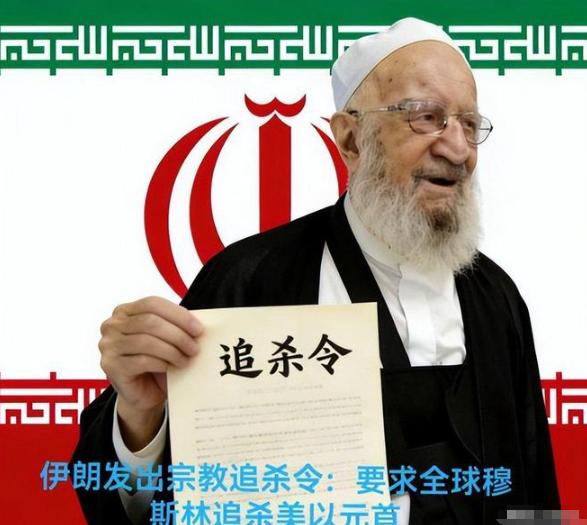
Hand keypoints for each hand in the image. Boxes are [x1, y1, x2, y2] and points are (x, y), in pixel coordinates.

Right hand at [99, 296, 201, 449]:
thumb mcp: (165, 338)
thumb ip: (175, 326)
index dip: (178, 315)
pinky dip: (162, 363)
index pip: (153, 303)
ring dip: (172, 350)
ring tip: (187, 359)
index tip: (198, 329)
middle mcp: (112, 325)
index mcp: (125, 311)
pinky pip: (141, 360)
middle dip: (178, 334)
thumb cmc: (157, 361)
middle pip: (150, 322)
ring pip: (146, 341)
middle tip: (195, 347)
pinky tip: (172, 367)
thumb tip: (197, 324)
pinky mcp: (111, 366)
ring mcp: (108, 345)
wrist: (143, 393)